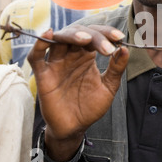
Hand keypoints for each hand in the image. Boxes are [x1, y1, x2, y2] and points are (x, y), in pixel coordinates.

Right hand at [27, 24, 128, 142]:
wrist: (75, 128)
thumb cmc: (90, 106)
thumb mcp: (109, 87)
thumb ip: (116, 68)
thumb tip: (125, 49)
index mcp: (86, 55)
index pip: (95, 35)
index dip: (106, 33)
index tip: (120, 38)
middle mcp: (70, 55)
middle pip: (78, 33)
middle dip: (94, 36)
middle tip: (108, 46)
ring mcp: (56, 63)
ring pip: (59, 39)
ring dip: (72, 35)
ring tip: (86, 39)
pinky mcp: (43, 75)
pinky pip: (36, 56)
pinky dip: (39, 44)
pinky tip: (49, 34)